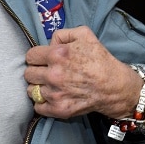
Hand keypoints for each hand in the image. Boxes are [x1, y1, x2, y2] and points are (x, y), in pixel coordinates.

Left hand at [24, 26, 142, 119]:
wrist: (116, 87)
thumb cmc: (100, 60)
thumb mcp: (84, 35)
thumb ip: (61, 34)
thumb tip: (48, 44)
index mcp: (56, 55)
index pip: (30, 56)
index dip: (36, 57)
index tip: (43, 60)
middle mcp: (53, 75)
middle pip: (28, 74)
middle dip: (36, 72)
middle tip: (47, 73)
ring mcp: (55, 94)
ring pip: (31, 90)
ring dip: (39, 87)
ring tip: (51, 86)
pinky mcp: (59, 109)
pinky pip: (38, 107)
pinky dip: (43, 103)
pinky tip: (52, 97)